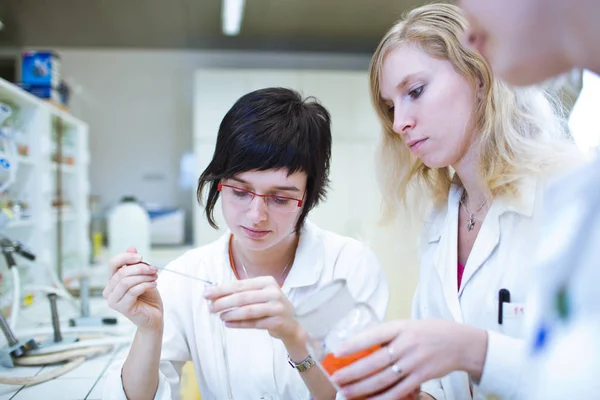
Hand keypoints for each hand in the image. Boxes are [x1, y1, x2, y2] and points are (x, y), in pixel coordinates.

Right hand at [103, 246, 162, 330]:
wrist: (154, 316)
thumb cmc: (147, 297)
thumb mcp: (142, 276)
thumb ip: (135, 264)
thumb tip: (131, 248)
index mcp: (112, 281)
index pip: (113, 264)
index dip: (126, 257)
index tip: (141, 257)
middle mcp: (109, 291)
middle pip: (121, 272)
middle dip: (140, 268)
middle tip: (154, 269)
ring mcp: (114, 301)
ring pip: (126, 281)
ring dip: (143, 277)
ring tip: (155, 277)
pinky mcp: (122, 308)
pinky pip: (133, 291)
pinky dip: (145, 285)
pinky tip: (154, 284)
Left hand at [204, 276, 300, 343]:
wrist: (290, 325)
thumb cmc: (269, 307)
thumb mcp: (258, 295)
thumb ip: (240, 294)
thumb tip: (214, 296)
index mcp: (267, 281)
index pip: (240, 285)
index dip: (222, 289)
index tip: (207, 294)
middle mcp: (273, 292)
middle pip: (243, 297)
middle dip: (224, 302)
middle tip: (210, 308)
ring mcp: (277, 307)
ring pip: (248, 310)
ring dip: (231, 314)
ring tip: (220, 316)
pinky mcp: (278, 321)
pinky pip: (254, 323)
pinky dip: (239, 324)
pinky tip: (228, 324)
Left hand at [330, 319, 486, 398]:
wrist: (460, 342)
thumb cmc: (428, 332)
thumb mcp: (407, 326)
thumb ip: (387, 336)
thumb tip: (360, 347)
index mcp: (400, 327)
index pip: (373, 335)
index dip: (355, 344)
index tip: (338, 352)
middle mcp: (407, 344)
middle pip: (375, 361)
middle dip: (353, 372)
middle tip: (336, 379)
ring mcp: (414, 362)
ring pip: (384, 378)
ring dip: (362, 388)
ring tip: (346, 392)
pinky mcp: (422, 376)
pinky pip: (399, 390)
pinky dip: (383, 398)